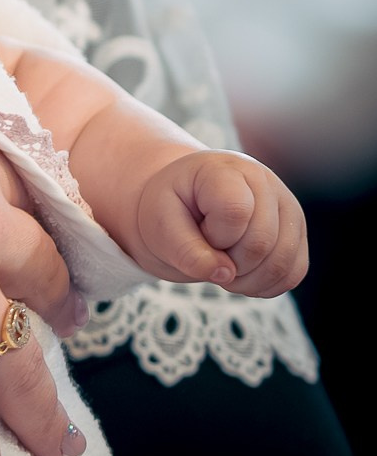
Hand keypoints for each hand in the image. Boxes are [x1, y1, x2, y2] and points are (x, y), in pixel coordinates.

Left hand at [135, 150, 307, 295]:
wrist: (184, 205)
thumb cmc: (170, 210)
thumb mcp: (158, 224)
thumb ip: (186, 251)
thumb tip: (225, 274)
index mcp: (225, 169)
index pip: (236, 211)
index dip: (214, 237)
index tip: (196, 231)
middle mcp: (265, 182)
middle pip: (262, 241)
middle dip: (228, 263)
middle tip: (205, 254)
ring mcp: (287, 207)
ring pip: (283, 261)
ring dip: (246, 280)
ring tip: (220, 267)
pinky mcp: (296, 232)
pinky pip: (294, 272)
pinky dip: (266, 285)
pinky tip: (240, 275)